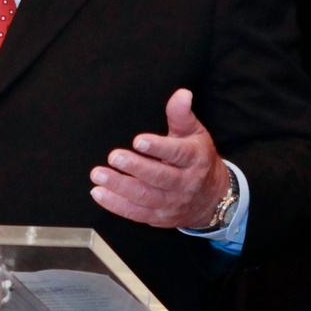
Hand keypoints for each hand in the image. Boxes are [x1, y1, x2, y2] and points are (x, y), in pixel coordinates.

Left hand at [89, 89, 229, 228]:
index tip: (138, 140)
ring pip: (144, 197)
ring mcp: (172, 203)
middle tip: (114, 157)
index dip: (158, 147)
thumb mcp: (195, 134)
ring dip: (119, 186)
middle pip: (159, 177)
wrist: (212, 199)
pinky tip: (98, 193)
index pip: (177, 153)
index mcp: (195, 159)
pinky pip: (135, 213)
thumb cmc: (198, 160)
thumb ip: (182, 115)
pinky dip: (115, 204)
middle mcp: (185, 183)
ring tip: (98, 175)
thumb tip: (181, 93)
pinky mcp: (158, 217)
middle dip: (135, 168)